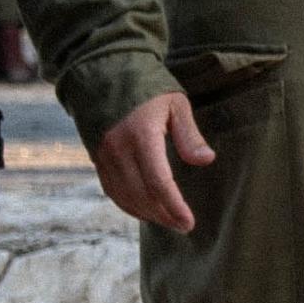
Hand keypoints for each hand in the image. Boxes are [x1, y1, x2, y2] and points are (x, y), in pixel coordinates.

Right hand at [85, 88, 215, 231]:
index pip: (158, 181)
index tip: (189, 222)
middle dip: (164, 215)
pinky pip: (113, 192)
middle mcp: (118, 149)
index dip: (174, 205)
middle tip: (184, 226)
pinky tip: (147, 212)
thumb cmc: (148, 89)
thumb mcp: (175, 104)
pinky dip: (130, 207)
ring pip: (126, 197)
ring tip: (170, 222)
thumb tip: (206, 160)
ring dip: (148, 214)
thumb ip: (189, 134)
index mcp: (141, 135)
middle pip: (142, 195)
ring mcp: (104, 157)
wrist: (106, 76)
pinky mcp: (98, 160)